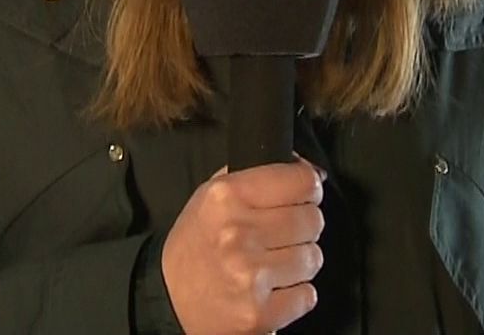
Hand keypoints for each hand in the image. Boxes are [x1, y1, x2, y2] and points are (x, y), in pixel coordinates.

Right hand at [160, 157, 326, 334]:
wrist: (170, 300)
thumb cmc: (196, 245)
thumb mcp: (211, 195)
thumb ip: (257, 175)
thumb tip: (311, 171)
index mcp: (225, 197)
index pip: (301, 180)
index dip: (308, 186)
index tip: (303, 194)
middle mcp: (237, 234)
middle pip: (313, 219)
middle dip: (304, 226)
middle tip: (282, 234)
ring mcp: (250, 276)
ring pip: (313, 257)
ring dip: (300, 261)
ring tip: (273, 262)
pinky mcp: (259, 313)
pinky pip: (307, 295)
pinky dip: (295, 293)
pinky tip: (271, 287)